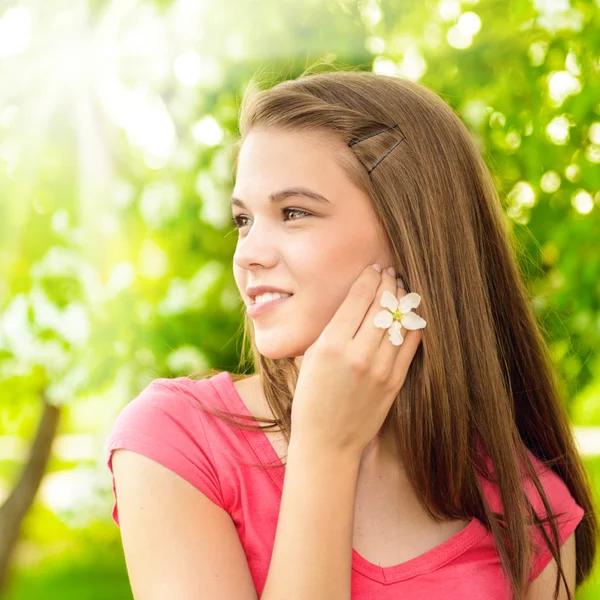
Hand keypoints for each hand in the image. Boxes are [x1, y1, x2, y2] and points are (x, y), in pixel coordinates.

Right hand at [290, 264, 425, 459]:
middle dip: (388, 282)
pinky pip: (410, 344)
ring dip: (402, 300)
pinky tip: (412, 314)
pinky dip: (413, 324)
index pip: (358, 297)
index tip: (374, 267)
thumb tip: (354, 302)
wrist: (327, 441)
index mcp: (330, 344)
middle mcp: (357, 353)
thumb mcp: (310, 358)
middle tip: (390, 272)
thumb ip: (331, 329)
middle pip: (381, 304)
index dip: (369, 277)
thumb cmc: (311, 398)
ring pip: (399, 321)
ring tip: (402, 288)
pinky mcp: (395, 381)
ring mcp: (380, 368)